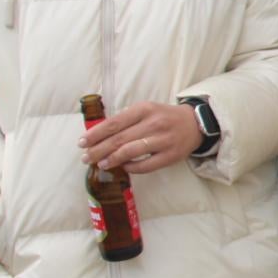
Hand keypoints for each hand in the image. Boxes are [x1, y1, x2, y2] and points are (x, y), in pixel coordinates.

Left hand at [82, 101, 203, 175]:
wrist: (195, 123)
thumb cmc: (164, 117)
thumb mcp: (146, 110)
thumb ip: (126, 120)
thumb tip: (99, 135)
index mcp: (144, 109)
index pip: (114, 123)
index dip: (96, 134)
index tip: (82, 142)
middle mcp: (153, 123)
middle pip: (119, 139)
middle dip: (98, 150)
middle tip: (85, 158)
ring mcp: (163, 140)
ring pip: (130, 152)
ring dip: (112, 159)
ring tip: (101, 164)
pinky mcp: (170, 156)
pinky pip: (146, 165)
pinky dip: (131, 167)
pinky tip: (123, 167)